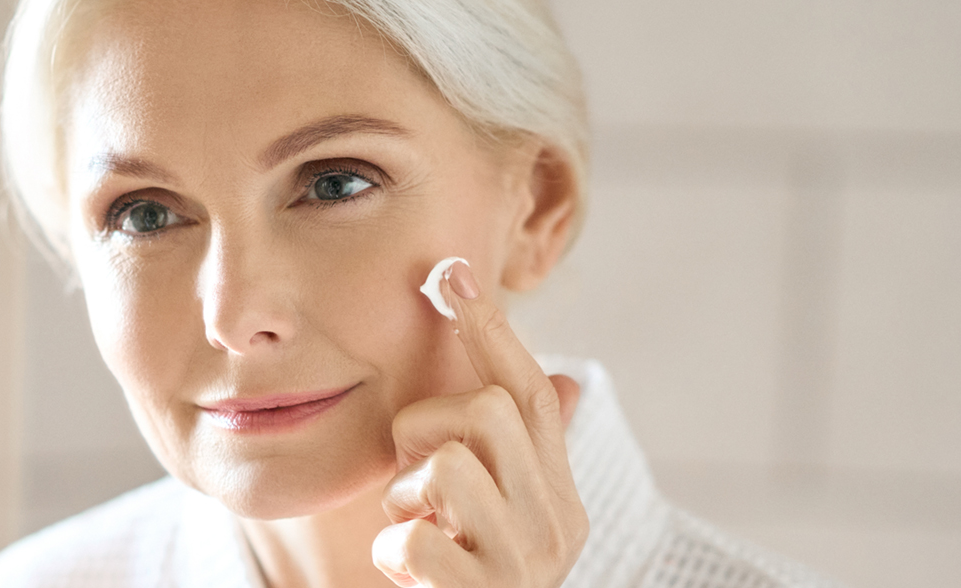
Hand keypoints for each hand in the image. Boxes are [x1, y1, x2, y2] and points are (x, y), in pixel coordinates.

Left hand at [372, 260, 587, 586]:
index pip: (534, 393)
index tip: (449, 271)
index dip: (492, 330)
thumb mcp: (499, 519)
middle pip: (492, 412)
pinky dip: (392, 551)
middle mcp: (556, 526)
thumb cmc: (469, 585)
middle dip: (430, 424)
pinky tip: (403, 574)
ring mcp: (523, 565)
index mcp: (559, 497)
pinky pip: (414, 538)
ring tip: (413, 529)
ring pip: (448, 466)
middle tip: (414, 476)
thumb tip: (569, 378)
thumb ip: (525, 457)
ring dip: (406, 494)